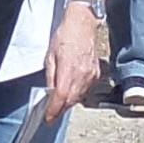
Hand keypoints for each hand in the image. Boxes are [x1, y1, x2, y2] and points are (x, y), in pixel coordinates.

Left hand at [44, 3, 104, 120]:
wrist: (83, 24)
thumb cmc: (65, 35)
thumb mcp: (50, 55)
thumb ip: (51, 76)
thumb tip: (49, 92)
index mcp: (68, 70)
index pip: (61, 97)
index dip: (53, 111)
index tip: (48, 118)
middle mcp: (82, 75)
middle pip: (70, 101)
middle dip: (60, 110)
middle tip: (51, 115)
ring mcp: (90, 75)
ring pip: (79, 97)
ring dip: (68, 102)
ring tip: (59, 104)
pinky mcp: (95, 73)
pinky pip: (85, 89)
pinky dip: (77, 93)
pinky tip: (70, 90)